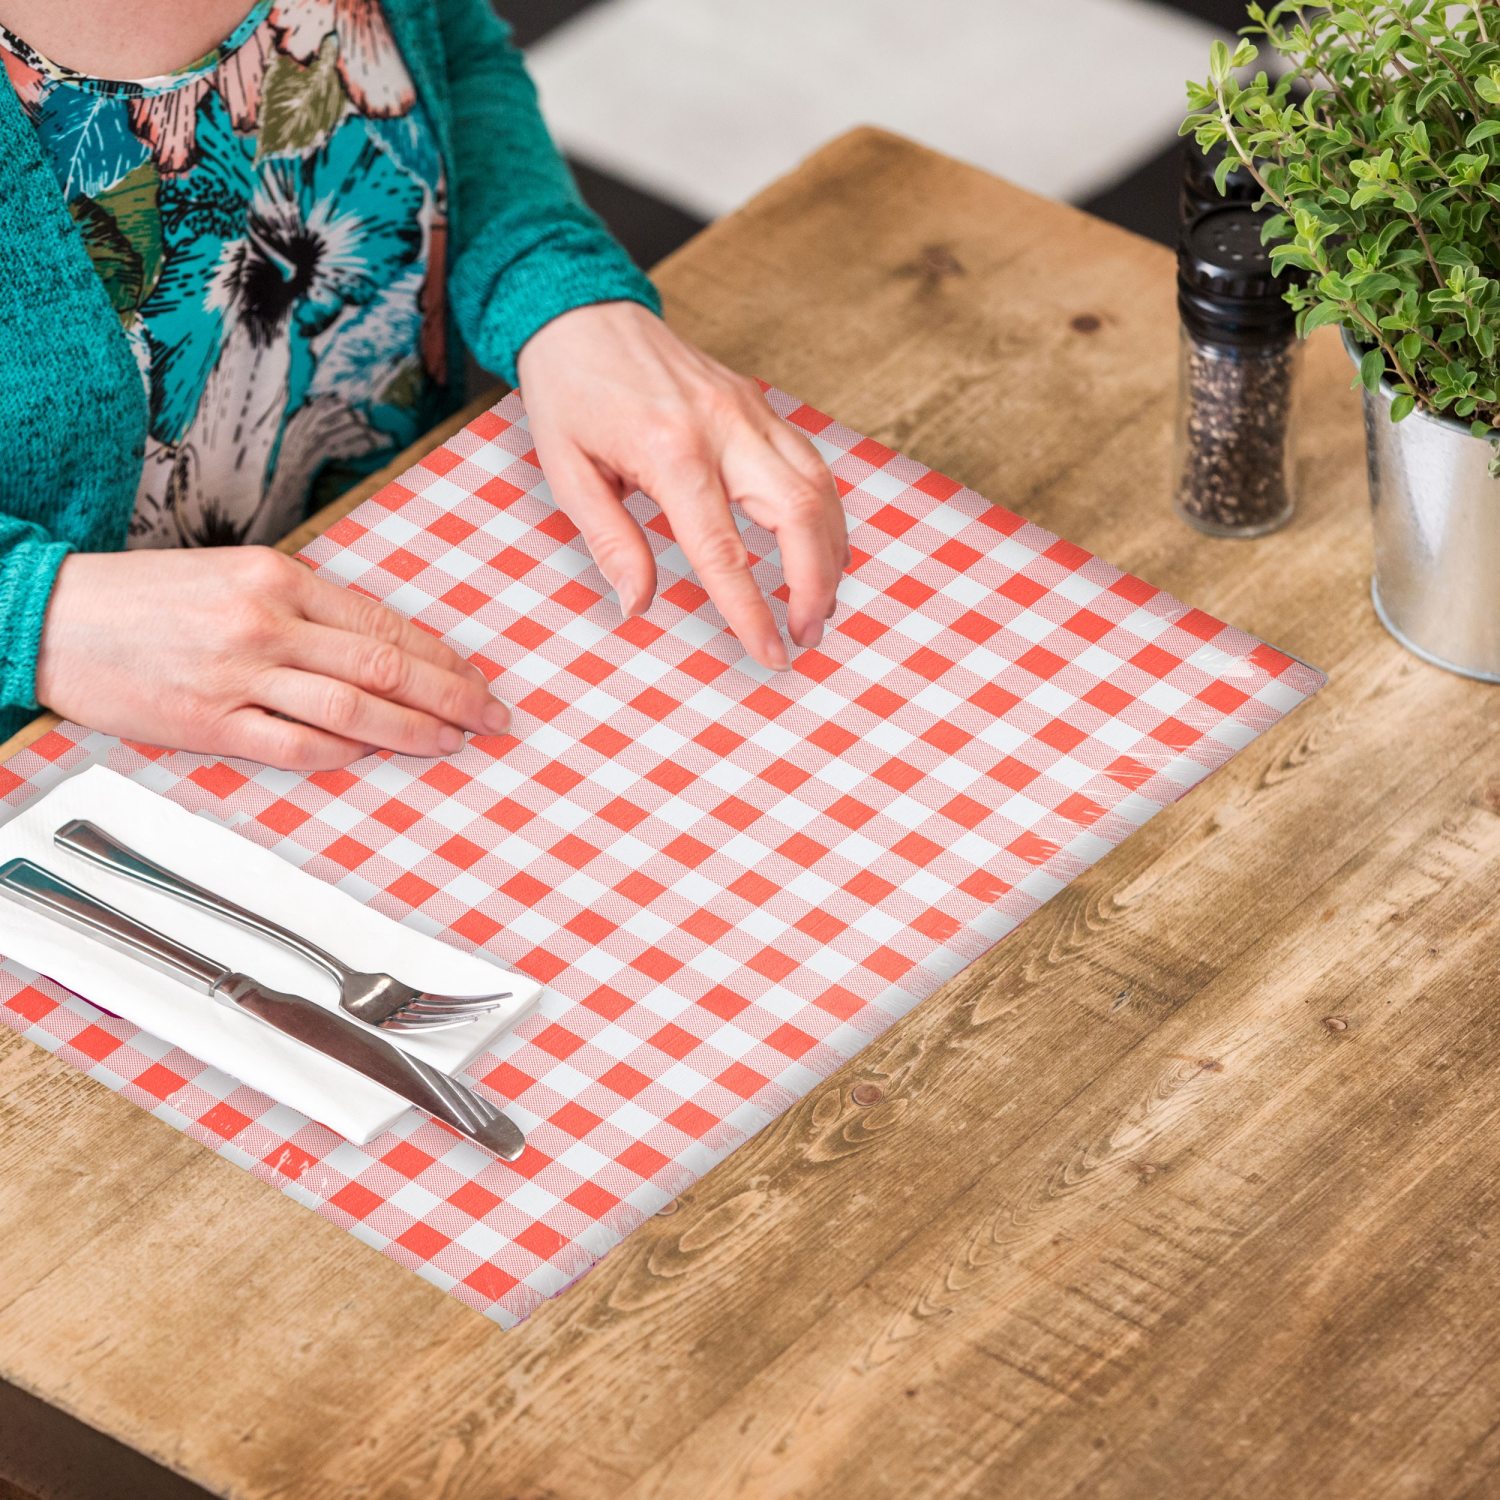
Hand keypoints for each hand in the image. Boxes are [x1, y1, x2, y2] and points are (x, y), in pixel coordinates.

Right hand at [35, 548, 509, 768]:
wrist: (50, 618)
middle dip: (451, 694)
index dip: (440, 656)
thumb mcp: (233, 575)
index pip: (383, 621)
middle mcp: (266, 621)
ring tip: (452, 743)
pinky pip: (293, 743)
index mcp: (279, 577)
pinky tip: (374, 758)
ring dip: (412, 729)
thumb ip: (304, 608)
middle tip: (491, 716)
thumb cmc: (146, 599)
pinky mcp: (209, 721)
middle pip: (384, 662)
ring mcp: (239, 674)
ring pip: (351, 705)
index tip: (475, 678)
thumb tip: (378, 647)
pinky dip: (341, 752)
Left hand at [515, 301, 848, 668]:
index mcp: (670, 451)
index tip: (771, 655)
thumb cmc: (568, 391)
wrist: (581, 308)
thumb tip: (638, 604)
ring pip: (819, 487)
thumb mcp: (567, 472)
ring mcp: (749, 410)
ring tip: (820, 604)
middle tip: (808, 636)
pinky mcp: (757, 404)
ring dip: (830, 554)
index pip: (724, 551)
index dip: (751, 612)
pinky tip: (821, 550)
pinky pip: (810, 463)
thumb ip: (609, 542)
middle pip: (800, 514)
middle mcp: (723, 427)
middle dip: (815, 585)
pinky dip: (825, 514)